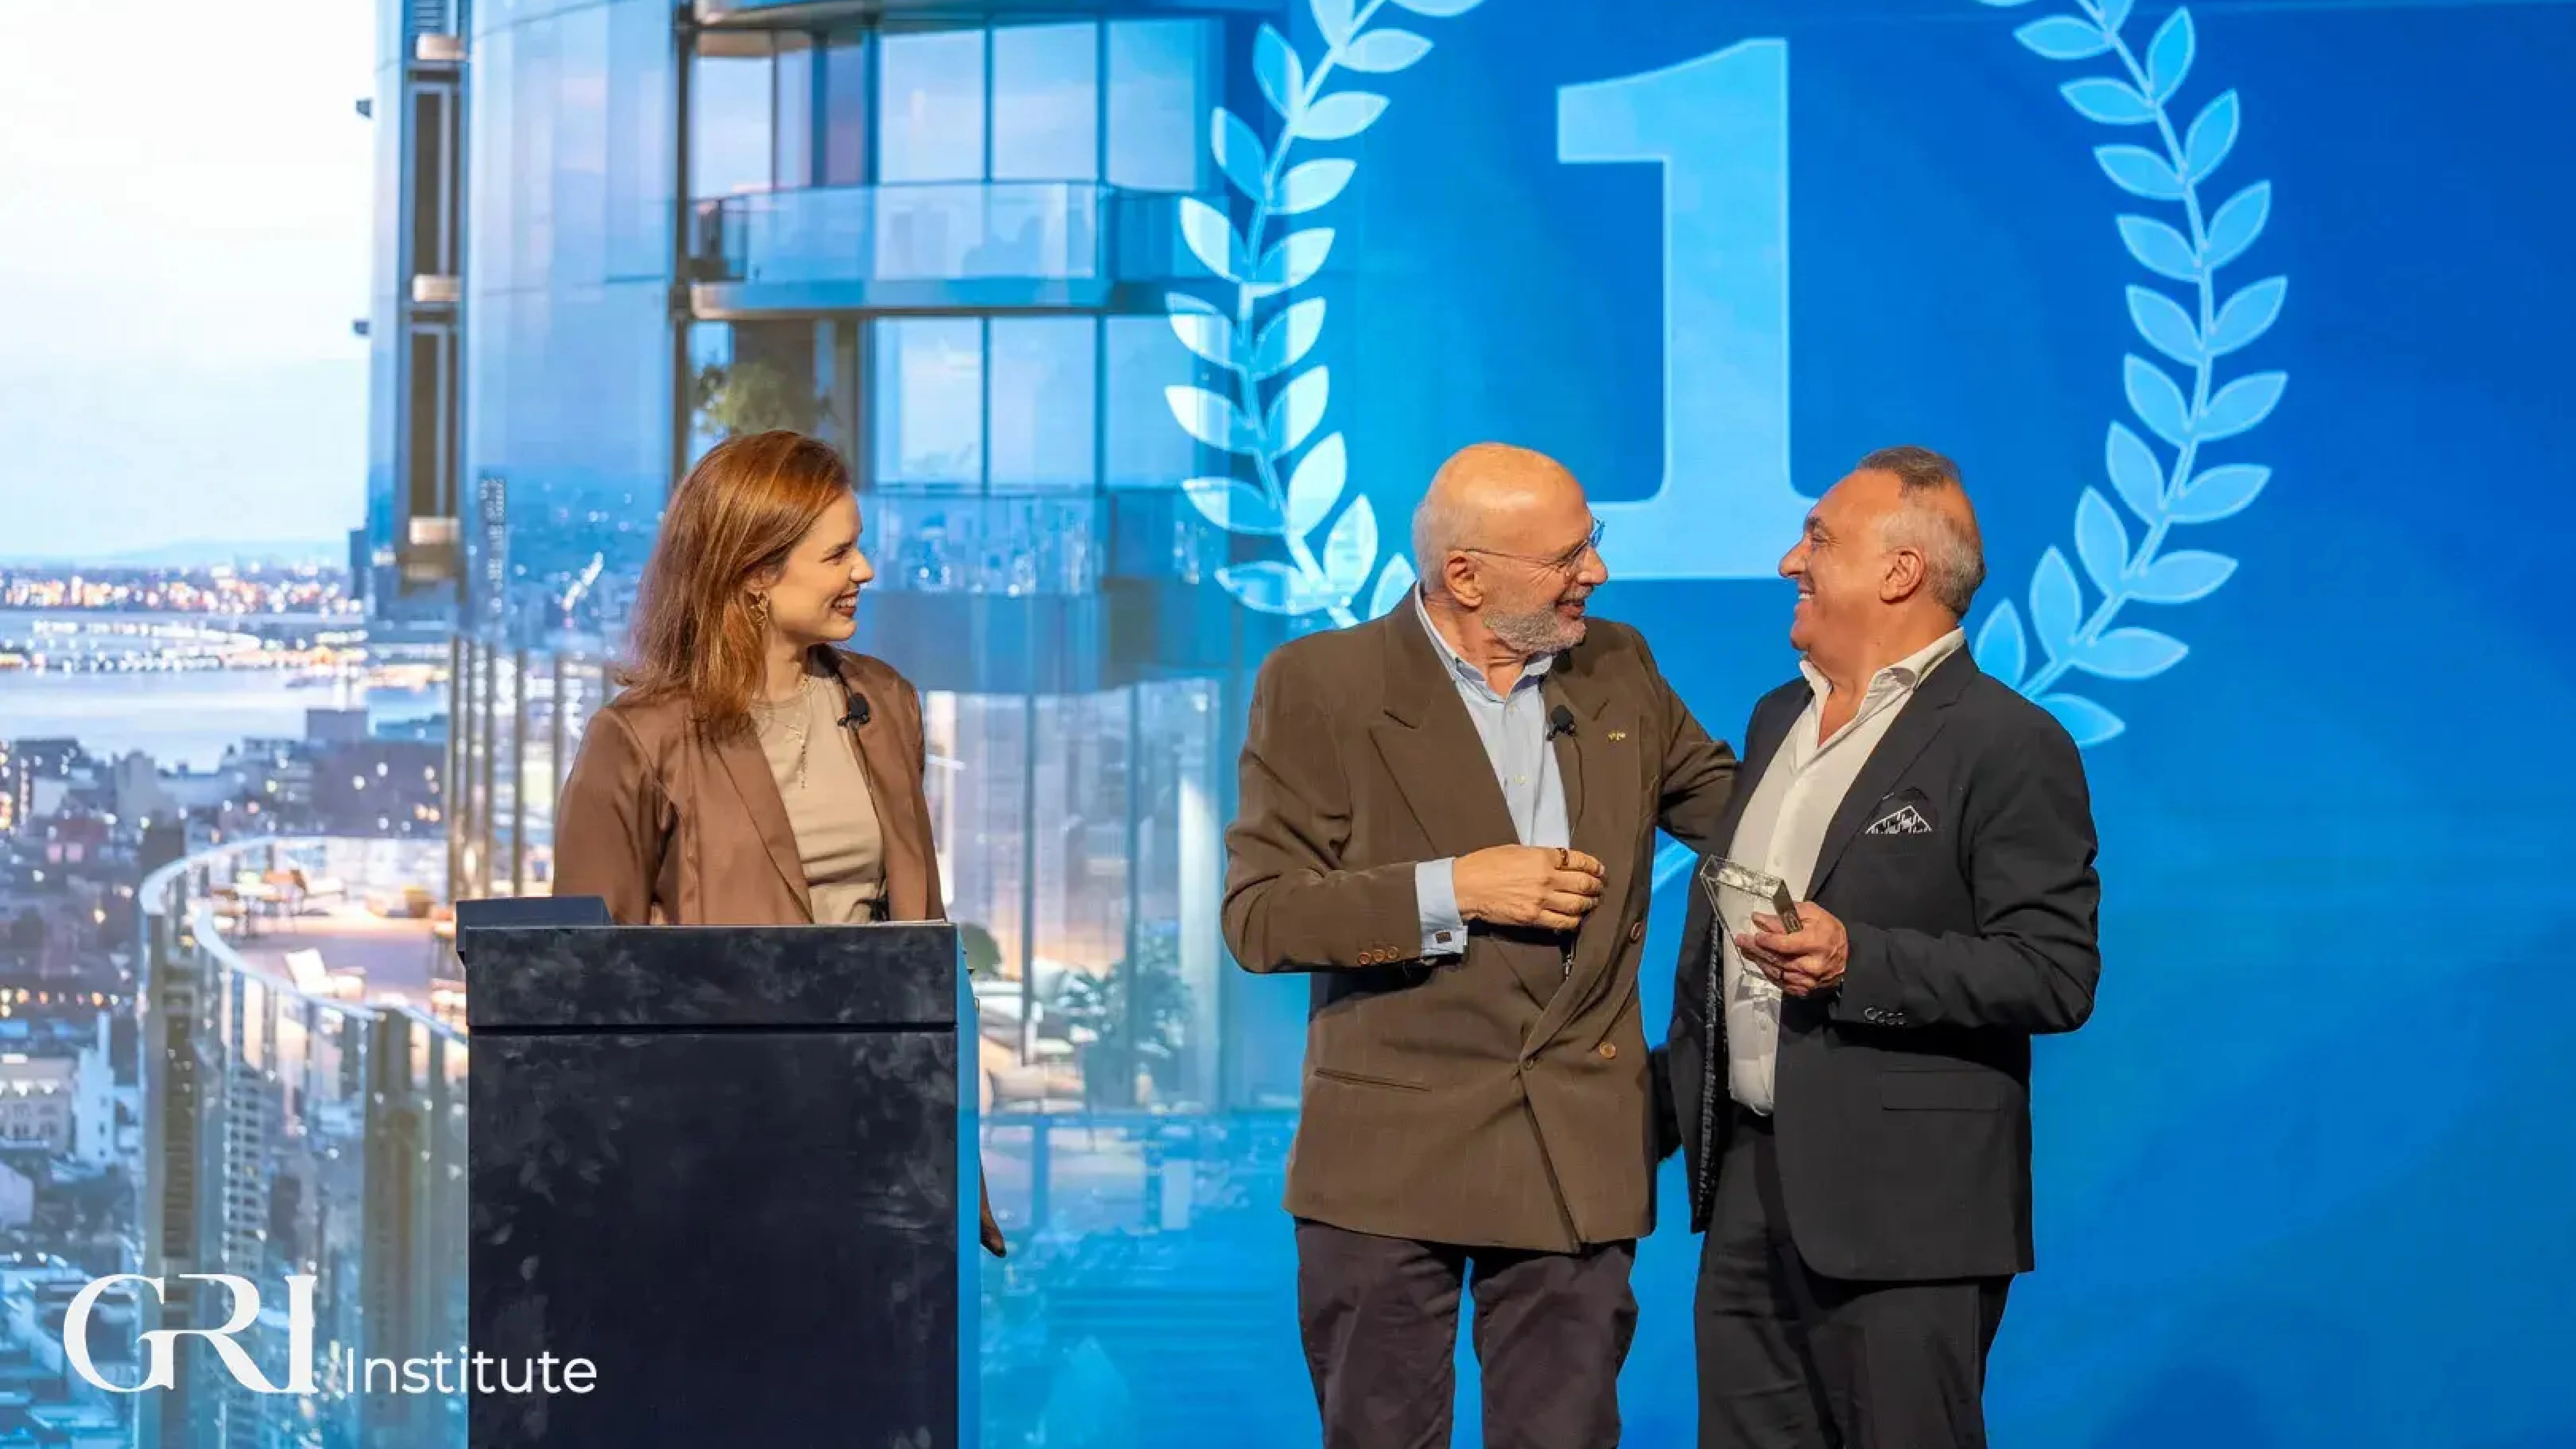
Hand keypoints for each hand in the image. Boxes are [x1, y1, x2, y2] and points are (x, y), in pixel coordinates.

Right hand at [1454, 845, 1604, 931]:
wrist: (1466, 887)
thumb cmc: (1487, 864)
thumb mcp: (1518, 850)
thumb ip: (1543, 857)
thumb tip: (1562, 863)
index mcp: (1542, 857)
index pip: (1578, 860)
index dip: (1594, 866)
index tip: (1599, 869)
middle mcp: (1546, 879)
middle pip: (1583, 884)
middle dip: (1596, 886)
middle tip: (1599, 887)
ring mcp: (1541, 901)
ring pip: (1578, 905)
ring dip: (1589, 904)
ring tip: (1591, 902)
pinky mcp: (1534, 918)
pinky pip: (1563, 922)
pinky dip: (1575, 920)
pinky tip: (1577, 918)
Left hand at [1736, 902, 1847, 996]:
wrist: (1847, 958)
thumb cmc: (1829, 932)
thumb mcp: (1812, 915)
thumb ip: (1786, 915)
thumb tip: (1759, 919)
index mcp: (1816, 943)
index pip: (1785, 944)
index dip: (1768, 940)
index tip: (1755, 934)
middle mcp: (1812, 965)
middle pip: (1777, 958)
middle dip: (1756, 949)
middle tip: (1741, 941)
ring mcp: (1808, 981)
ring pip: (1776, 971)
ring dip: (1759, 960)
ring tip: (1747, 950)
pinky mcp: (1804, 990)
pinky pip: (1780, 982)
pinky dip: (1768, 971)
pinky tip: (1760, 962)